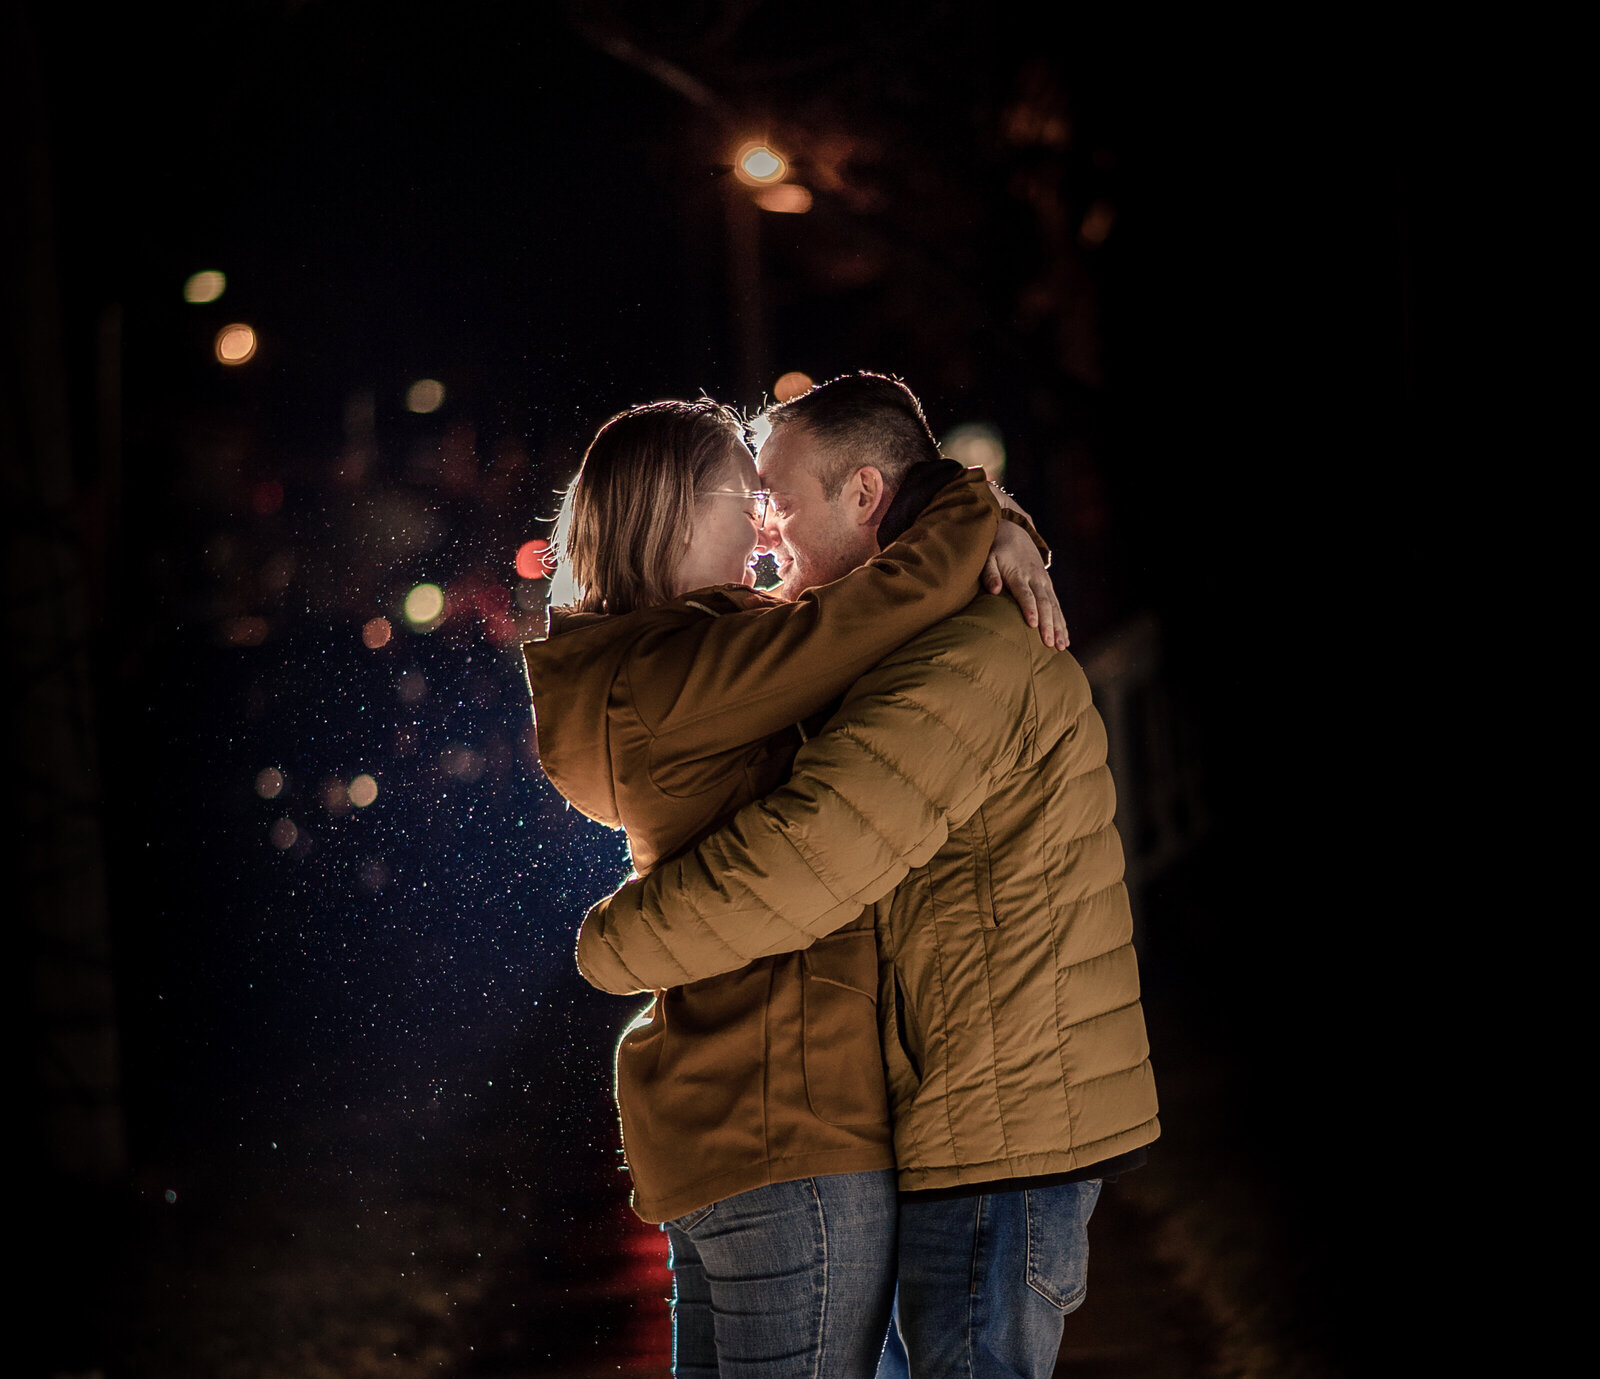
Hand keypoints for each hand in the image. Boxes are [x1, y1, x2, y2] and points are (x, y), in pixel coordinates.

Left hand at [983, 521, 1068, 649]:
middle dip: (1048, 624)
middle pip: (1044, 604)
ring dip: (1059, 627)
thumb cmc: (997, 548)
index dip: (1030, 609)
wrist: (1015, 532)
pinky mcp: (1049, 587)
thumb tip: (993, 590)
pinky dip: (1062, 623)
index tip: (1033, 625)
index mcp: (1019, 574)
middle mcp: (1036, 579)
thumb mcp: (988, 557)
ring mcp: (1045, 583)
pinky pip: (1058, 607)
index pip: (1026, 594)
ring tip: (1061, 646)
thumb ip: (990, 574)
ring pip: (1055, 607)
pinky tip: (1065, 638)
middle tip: (1050, 643)